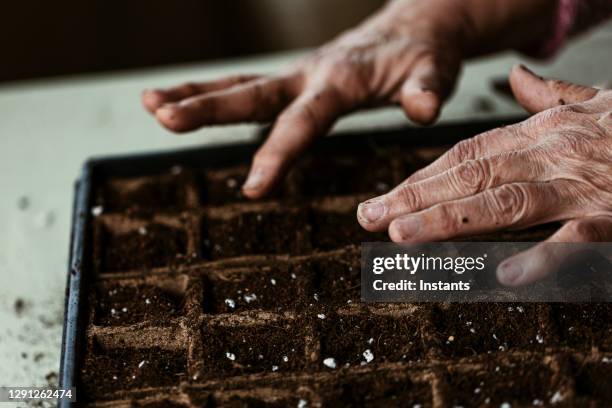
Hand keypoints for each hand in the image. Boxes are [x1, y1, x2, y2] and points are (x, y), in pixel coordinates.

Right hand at [141, 0, 478, 197]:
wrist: (414, 26)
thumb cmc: (424, 54)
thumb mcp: (435, 71)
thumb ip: (426, 90)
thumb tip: (424, 110)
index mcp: (342, 80)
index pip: (303, 120)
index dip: (277, 153)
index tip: (252, 188)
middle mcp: (310, 74)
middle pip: (252, 92)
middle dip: (207, 107)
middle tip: (162, 117)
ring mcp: (298, 76)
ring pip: (239, 84)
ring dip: (194, 95)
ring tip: (148, 105)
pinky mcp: (295, 81)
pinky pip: (248, 86)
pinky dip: (213, 94)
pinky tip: (181, 104)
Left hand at [357, 65, 611, 284]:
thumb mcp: (597, 100)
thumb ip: (551, 93)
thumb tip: (516, 74)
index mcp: (543, 132)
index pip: (466, 153)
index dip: (422, 177)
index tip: (384, 199)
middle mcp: (554, 154)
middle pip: (471, 174)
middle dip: (417, 197)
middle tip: (370, 218)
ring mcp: (585, 185)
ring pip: (507, 202)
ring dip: (452, 221)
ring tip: (404, 238)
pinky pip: (579, 237)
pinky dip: (545, 256)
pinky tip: (504, 276)